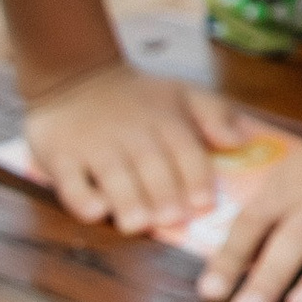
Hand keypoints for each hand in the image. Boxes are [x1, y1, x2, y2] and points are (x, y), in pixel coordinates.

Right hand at [23, 63, 256, 235]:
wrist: (77, 77)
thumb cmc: (140, 98)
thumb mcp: (184, 94)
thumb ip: (216, 115)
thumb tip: (240, 139)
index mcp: (166, 121)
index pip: (186, 151)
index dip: (195, 178)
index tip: (204, 204)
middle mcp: (132, 135)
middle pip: (150, 166)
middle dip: (163, 193)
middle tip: (171, 219)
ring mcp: (94, 147)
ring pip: (113, 176)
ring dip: (127, 200)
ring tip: (138, 224)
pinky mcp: (61, 157)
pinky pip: (70, 180)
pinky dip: (82, 196)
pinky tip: (96, 210)